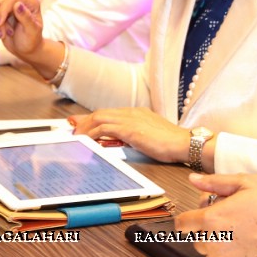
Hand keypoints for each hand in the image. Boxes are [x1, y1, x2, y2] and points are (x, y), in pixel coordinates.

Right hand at [0, 0, 64, 78]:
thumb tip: (17, 4)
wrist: (25, 48)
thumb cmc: (31, 40)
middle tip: (6, 33)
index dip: (3, 10)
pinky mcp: (0, 9)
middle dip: (0, 19)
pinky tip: (3, 30)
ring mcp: (9, 3)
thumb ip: (26, 17)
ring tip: (8, 32)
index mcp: (31, 1)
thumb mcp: (31, 31)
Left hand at [72, 108, 192, 163]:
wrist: (183, 143)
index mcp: (137, 113)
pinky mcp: (130, 129)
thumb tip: (120, 141)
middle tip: (73, 130)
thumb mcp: (149, 137)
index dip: (93, 119)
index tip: (81, 124)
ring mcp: (131, 119)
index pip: (110, 114)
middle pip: (101, 113)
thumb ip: (134, 136)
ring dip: (85, 128)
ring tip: (76, 138)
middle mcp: (132, 113)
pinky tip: (86, 141)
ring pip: (99, 118)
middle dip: (84, 122)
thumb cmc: (171, 144)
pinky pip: (104, 128)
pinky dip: (92, 134)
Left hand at [174, 173, 256, 256]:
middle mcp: (212, 242)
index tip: (199, 219)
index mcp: (211, 219)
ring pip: (209, 255)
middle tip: (231, 223)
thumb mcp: (246, 183)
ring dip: (219, 247)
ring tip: (241, 237)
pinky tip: (247, 250)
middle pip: (197, 239)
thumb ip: (215, 182)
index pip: (182, 224)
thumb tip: (193, 180)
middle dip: (208, 231)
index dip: (189, 220)